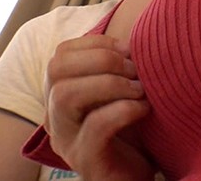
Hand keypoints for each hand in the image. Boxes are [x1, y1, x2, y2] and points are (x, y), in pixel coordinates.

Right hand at [44, 35, 153, 180]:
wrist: (138, 176)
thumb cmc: (137, 131)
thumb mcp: (126, 92)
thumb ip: (122, 67)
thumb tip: (137, 34)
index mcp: (62, 95)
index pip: (61, 54)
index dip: (97, 43)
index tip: (129, 50)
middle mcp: (56, 116)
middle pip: (56, 69)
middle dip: (101, 59)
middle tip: (135, 70)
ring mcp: (67, 140)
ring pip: (67, 95)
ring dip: (110, 83)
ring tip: (140, 90)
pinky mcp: (86, 160)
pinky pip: (95, 126)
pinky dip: (123, 110)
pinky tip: (144, 109)